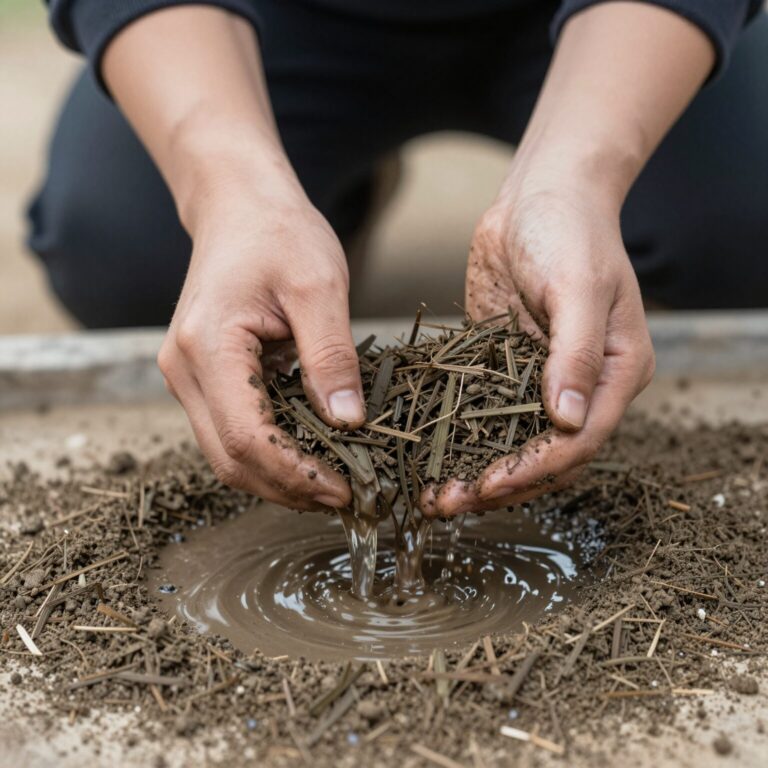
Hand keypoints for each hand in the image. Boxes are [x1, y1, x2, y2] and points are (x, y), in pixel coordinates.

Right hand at [158, 176, 364, 510]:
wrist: (238, 208)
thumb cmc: (278, 234)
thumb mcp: (319, 286)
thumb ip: (331, 356)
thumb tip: (349, 422)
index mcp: (209, 345)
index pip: (247, 436)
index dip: (298, 473)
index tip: (347, 488)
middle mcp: (184, 369)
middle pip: (230, 459)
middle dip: (289, 488)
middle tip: (346, 495)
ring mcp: (187, 377)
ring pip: (227, 454)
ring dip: (278, 478)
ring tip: (333, 481)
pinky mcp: (202, 379)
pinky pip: (230, 432)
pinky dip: (269, 454)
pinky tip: (310, 454)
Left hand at [420, 169, 654, 517]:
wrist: (540, 196)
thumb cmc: (571, 231)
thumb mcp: (578, 288)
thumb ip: (576, 354)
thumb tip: (567, 421)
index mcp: (617, 372)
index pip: (581, 441)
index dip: (535, 469)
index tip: (488, 484)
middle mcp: (583, 385)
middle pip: (543, 453)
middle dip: (497, 482)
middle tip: (445, 504)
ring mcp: (541, 378)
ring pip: (509, 440)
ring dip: (471, 468)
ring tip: (429, 493)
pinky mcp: (506, 365)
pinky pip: (482, 410)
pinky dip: (457, 434)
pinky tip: (424, 450)